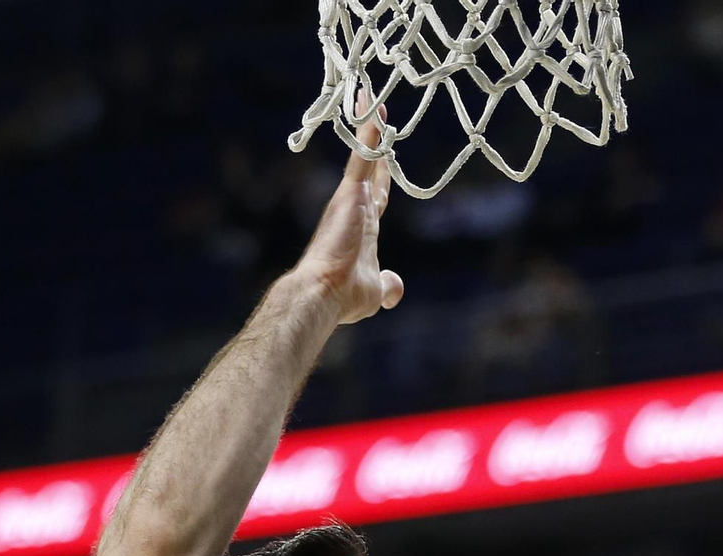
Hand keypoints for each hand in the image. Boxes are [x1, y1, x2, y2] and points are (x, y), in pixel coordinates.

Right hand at [293, 99, 403, 324]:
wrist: (326, 294)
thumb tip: (396, 289)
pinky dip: (371, 133)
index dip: (384, 174)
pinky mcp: (350, 193)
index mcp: (364, 227)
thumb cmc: (345, 296)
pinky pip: (364, 157)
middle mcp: (356, 207)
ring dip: (369, 123)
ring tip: (370, 91)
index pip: (377, 193)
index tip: (389, 156)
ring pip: (366, 153)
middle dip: (375, 138)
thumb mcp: (375, 291)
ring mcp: (352, 198)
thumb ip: (388, 285)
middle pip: (371, 164)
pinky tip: (376, 108)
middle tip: (376, 107)